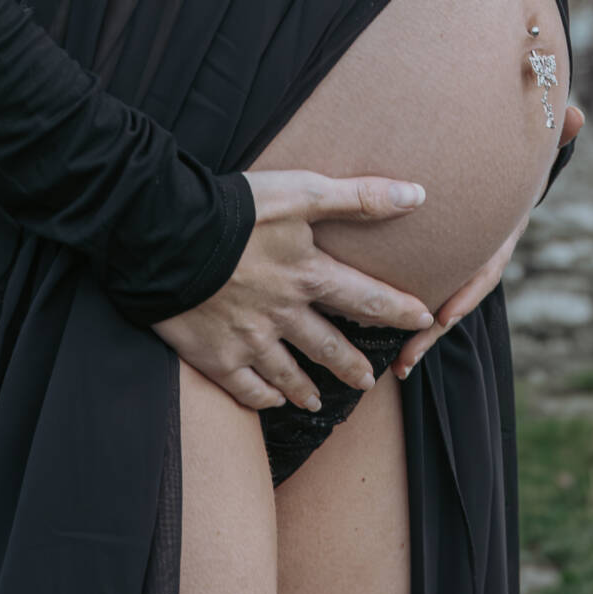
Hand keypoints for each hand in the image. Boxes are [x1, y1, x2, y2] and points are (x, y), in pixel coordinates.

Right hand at [151, 169, 435, 413]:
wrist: (169, 235)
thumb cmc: (237, 208)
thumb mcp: (303, 191)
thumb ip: (360, 197)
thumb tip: (418, 194)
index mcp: (308, 275)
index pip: (367, 299)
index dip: (399, 311)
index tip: (423, 320)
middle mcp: (285, 315)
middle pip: (328, 346)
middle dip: (350, 365)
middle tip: (366, 380)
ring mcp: (250, 340)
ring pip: (287, 374)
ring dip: (306, 388)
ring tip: (316, 402)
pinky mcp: (216, 356)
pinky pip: (245, 388)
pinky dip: (261, 398)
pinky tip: (269, 401)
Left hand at [393, 103, 585, 378]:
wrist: (497, 177)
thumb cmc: (510, 161)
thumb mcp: (528, 148)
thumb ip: (549, 132)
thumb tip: (578, 114)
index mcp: (498, 234)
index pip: (486, 266)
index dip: (467, 291)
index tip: (445, 313)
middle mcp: (480, 256)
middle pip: (458, 299)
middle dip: (435, 328)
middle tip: (409, 353)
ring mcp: (460, 266)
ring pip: (441, 307)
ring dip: (420, 338)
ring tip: (395, 368)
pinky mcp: (440, 267)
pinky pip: (426, 297)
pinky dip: (410, 323)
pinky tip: (386, 350)